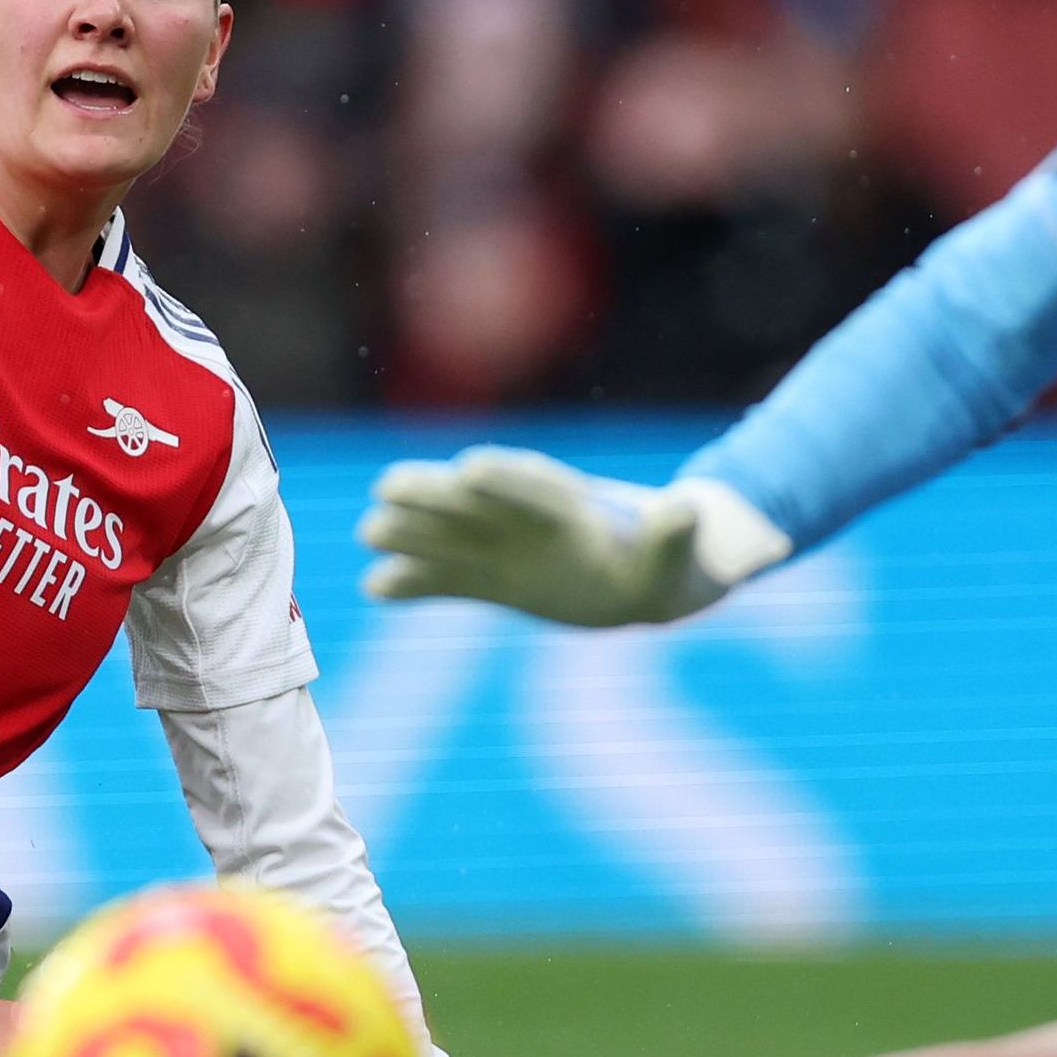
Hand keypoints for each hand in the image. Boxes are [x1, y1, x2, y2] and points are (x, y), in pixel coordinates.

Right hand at [357, 447, 791, 628]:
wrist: (641, 579)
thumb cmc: (666, 561)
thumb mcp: (679, 552)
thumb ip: (674, 533)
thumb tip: (685, 511)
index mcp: (573, 504)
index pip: (535, 485)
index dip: (507, 479)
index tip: (472, 468)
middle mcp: (527, 518)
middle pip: (476, 501)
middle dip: (437, 494)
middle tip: (391, 485)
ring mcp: (503, 547)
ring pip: (449, 534)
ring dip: (412, 532)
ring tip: (371, 530)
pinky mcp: (490, 580)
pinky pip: (446, 581)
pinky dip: (414, 584)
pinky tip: (375, 587)